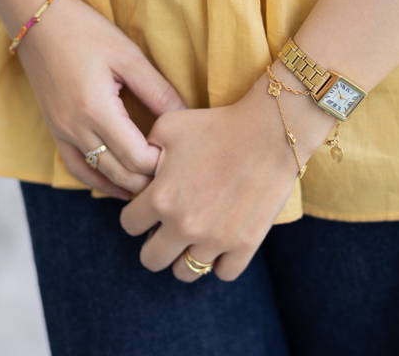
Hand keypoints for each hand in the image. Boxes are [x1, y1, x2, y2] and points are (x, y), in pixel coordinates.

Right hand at [13, 0, 185, 198]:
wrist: (37, 20)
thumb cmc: (85, 31)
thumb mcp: (129, 56)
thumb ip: (158, 91)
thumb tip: (185, 117)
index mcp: (96, 109)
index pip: (136, 157)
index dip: (162, 161)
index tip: (179, 152)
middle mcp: (75, 128)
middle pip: (120, 173)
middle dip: (149, 178)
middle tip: (174, 172)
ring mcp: (61, 132)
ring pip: (98, 175)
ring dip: (127, 184)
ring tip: (153, 183)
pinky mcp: (54, 130)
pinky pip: (76, 168)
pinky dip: (99, 181)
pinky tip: (119, 185)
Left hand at [120, 64, 334, 280]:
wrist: (270, 131)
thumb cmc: (218, 125)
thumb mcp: (169, 126)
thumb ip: (144, 149)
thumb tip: (138, 167)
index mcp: (160, 198)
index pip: (128, 225)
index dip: (136, 214)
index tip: (150, 206)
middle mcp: (184, 225)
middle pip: (151, 260)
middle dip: (154, 243)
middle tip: (168, 228)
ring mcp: (215, 239)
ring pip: (185, 272)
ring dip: (185, 256)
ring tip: (194, 238)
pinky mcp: (245, 245)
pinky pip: (223, 273)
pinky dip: (220, 262)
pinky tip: (221, 242)